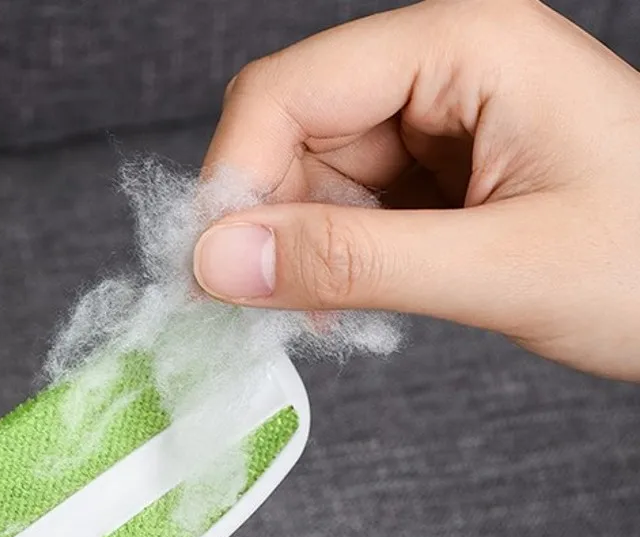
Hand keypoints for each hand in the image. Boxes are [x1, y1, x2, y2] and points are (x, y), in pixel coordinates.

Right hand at [192, 0, 639, 381]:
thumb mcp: (499, 268)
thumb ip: (353, 262)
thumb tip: (218, 263)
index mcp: (465, 44)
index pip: (292, 87)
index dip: (236, 177)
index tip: (213, 271)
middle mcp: (442, 68)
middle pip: (292, 131)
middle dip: (268, 222)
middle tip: (267, 309)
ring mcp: (439, 122)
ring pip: (311, 178)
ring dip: (301, 252)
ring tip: (337, 316)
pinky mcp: (436, 175)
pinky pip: (347, 210)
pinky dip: (333, 262)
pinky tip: (355, 305)